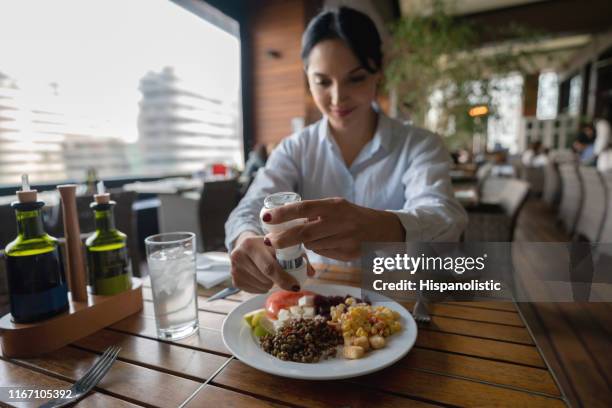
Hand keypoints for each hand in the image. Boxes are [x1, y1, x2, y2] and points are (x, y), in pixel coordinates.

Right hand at [229, 231, 314, 292]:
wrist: (246, 244)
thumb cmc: (269, 245)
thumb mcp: (282, 246)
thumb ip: (298, 257)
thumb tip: (311, 273)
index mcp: (251, 244)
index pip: (269, 267)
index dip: (284, 278)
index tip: (296, 286)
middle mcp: (238, 255)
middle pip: (266, 278)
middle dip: (280, 281)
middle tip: (288, 280)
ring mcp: (234, 269)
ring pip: (262, 286)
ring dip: (272, 283)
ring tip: (270, 272)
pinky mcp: (234, 280)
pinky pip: (255, 291)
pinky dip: (263, 287)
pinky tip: (262, 276)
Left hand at [262, 197, 404, 261]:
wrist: (382, 229)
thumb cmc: (352, 216)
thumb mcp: (336, 207)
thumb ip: (314, 212)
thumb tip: (284, 219)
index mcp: (333, 205)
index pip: (304, 208)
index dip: (283, 214)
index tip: (266, 218)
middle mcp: (340, 221)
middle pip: (305, 232)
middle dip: (284, 239)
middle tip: (269, 242)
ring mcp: (345, 238)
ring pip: (313, 245)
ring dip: (304, 245)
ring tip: (308, 240)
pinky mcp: (349, 253)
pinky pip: (324, 253)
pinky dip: (318, 250)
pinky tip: (326, 245)